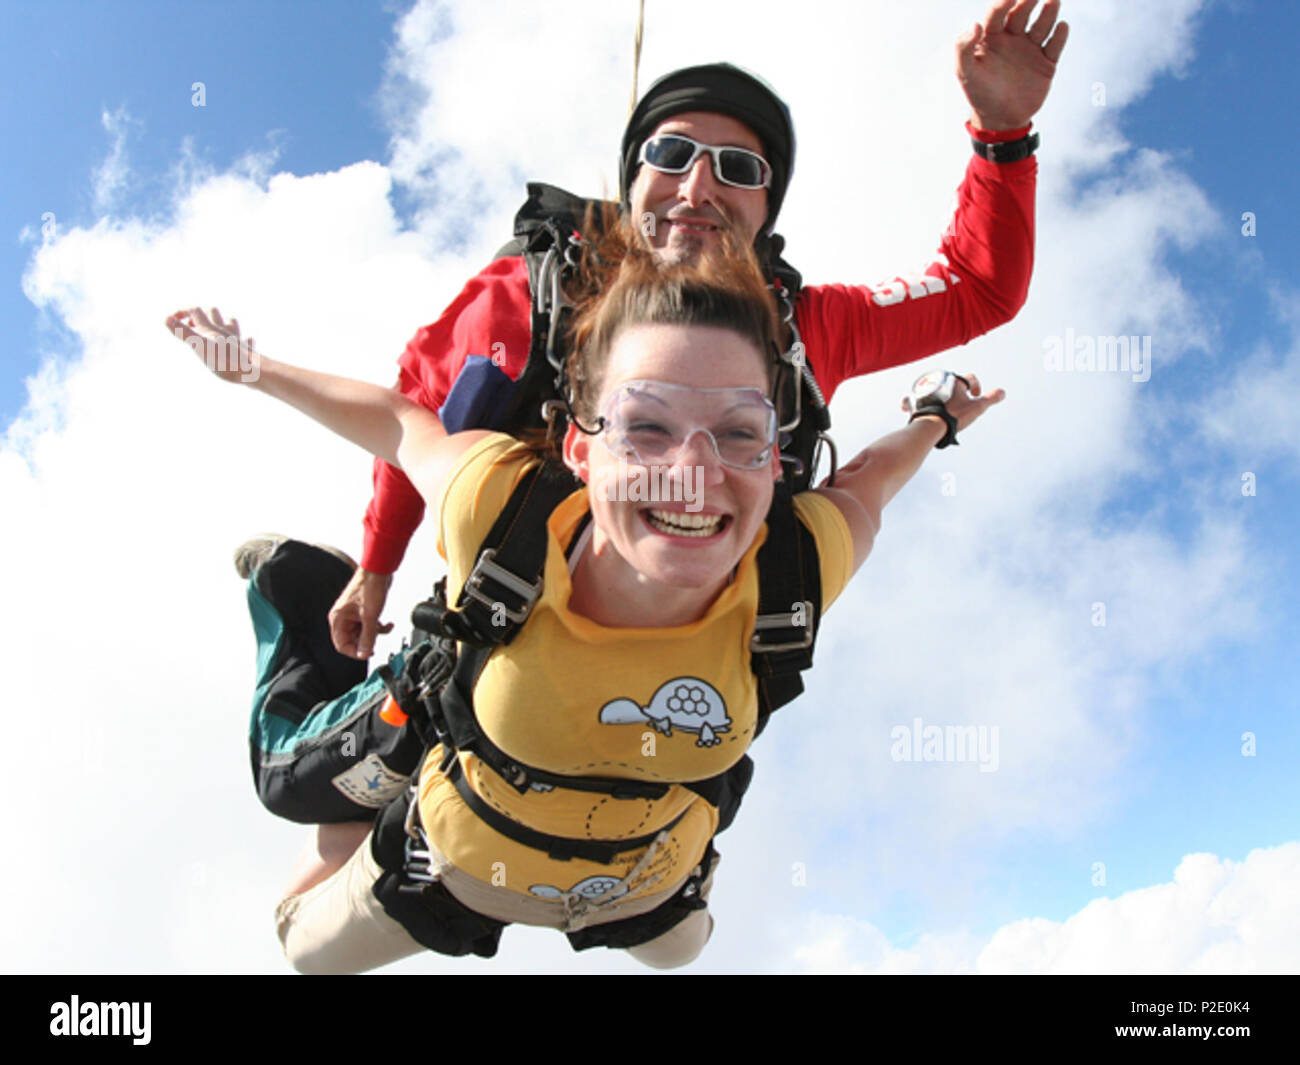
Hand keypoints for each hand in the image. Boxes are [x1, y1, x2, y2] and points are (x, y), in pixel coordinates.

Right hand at [165, 306, 261, 383]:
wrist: (253, 372)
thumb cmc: (226, 360)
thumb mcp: (200, 346)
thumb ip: (184, 333)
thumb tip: (166, 318)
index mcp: (211, 329)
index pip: (194, 311)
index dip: (182, 312)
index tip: (172, 320)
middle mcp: (224, 331)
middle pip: (213, 313)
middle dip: (201, 315)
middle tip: (192, 324)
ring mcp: (237, 340)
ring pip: (230, 323)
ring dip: (223, 322)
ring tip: (216, 328)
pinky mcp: (248, 352)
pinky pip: (248, 341)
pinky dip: (244, 339)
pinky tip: (247, 340)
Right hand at [329, 566, 394, 658]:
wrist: (379, 570)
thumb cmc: (369, 586)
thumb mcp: (370, 616)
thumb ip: (368, 637)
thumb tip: (364, 653)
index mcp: (338, 618)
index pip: (341, 644)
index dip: (354, 652)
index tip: (367, 654)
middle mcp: (343, 617)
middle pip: (352, 640)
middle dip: (366, 641)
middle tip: (376, 641)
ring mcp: (354, 614)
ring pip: (362, 633)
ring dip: (374, 634)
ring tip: (384, 628)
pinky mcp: (363, 611)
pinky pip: (369, 626)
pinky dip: (379, 627)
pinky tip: (388, 624)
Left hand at [900, 372, 1004, 434]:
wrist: (931, 425)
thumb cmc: (954, 415)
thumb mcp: (977, 407)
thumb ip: (991, 399)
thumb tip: (1003, 392)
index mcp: (955, 380)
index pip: (970, 379)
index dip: (977, 387)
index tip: (976, 397)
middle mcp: (939, 380)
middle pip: (952, 384)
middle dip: (958, 393)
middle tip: (960, 406)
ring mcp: (926, 390)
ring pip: (934, 390)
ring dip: (940, 397)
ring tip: (944, 410)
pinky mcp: (914, 400)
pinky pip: (913, 398)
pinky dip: (916, 402)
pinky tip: (918, 408)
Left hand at [957, 0, 1068, 130]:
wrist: (1000, 120)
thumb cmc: (979, 94)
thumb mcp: (965, 74)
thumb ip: (963, 48)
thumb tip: (974, 24)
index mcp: (991, 37)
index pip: (997, 13)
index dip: (1003, 3)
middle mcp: (1012, 38)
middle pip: (1022, 14)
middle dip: (1028, 1)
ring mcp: (1030, 49)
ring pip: (1041, 25)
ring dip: (1048, 12)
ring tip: (1053, 0)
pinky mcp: (1046, 63)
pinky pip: (1055, 45)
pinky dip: (1059, 36)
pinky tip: (1061, 27)